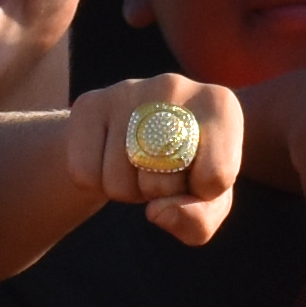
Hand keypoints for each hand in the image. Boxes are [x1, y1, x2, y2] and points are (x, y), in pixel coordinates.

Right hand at [70, 72, 248, 246]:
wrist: (143, 130)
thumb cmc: (188, 168)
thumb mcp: (209, 200)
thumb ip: (200, 219)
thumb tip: (158, 212)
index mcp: (220, 105)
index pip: (215, 178)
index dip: (204, 194)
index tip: (199, 174)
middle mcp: (174, 87)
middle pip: (163, 185)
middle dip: (161, 195)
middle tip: (163, 172)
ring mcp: (128, 91)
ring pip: (119, 183)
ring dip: (128, 191)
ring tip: (138, 166)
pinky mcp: (90, 102)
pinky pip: (84, 173)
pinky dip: (96, 183)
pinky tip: (112, 161)